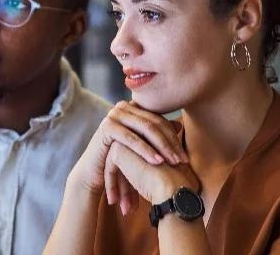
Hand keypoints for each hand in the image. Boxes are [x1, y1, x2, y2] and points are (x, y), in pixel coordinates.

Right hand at [67, 101, 186, 207]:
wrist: (94, 172)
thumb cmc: (120, 159)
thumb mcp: (142, 147)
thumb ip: (158, 135)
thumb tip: (179, 125)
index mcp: (134, 108)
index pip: (160, 120)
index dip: (175, 138)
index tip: (185, 157)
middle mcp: (124, 107)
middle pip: (155, 123)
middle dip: (171, 144)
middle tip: (182, 161)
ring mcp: (114, 114)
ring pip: (146, 129)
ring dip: (162, 147)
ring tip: (173, 162)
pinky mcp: (107, 126)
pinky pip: (130, 138)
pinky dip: (145, 150)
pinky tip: (157, 161)